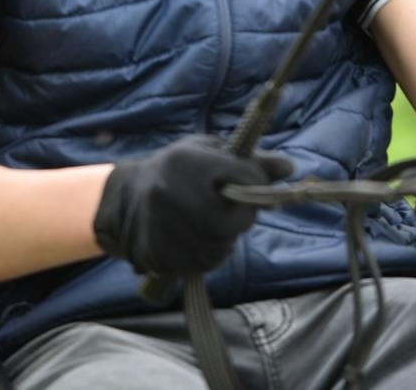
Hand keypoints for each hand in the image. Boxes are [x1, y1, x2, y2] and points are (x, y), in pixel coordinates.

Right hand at [94, 134, 293, 275]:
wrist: (125, 199)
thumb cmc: (176, 170)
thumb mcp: (209, 152)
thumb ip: (250, 161)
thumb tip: (290, 169)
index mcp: (187, 161)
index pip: (245, 177)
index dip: (254, 182)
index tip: (247, 181)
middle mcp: (173, 195)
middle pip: (237, 219)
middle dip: (240, 216)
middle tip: (224, 206)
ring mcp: (166, 229)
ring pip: (224, 244)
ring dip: (225, 236)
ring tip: (204, 219)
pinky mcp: (162, 257)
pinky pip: (206, 262)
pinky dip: (208, 252)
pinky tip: (193, 236)